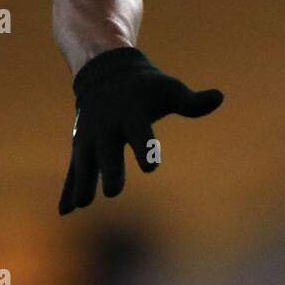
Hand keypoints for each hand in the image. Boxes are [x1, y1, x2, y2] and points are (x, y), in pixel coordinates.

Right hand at [59, 46, 223, 214]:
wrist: (106, 73)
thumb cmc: (147, 87)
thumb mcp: (170, 90)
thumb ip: (192, 102)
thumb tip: (219, 97)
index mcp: (131, 114)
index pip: (139, 132)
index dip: (145, 147)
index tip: (151, 166)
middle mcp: (107, 127)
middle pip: (108, 151)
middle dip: (110, 169)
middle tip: (113, 192)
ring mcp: (91, 137)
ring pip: (85, 162)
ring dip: (83, 182)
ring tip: (82, 203)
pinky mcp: (81, 146)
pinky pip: (73, 169)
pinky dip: (68, 188)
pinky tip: (66, 211)